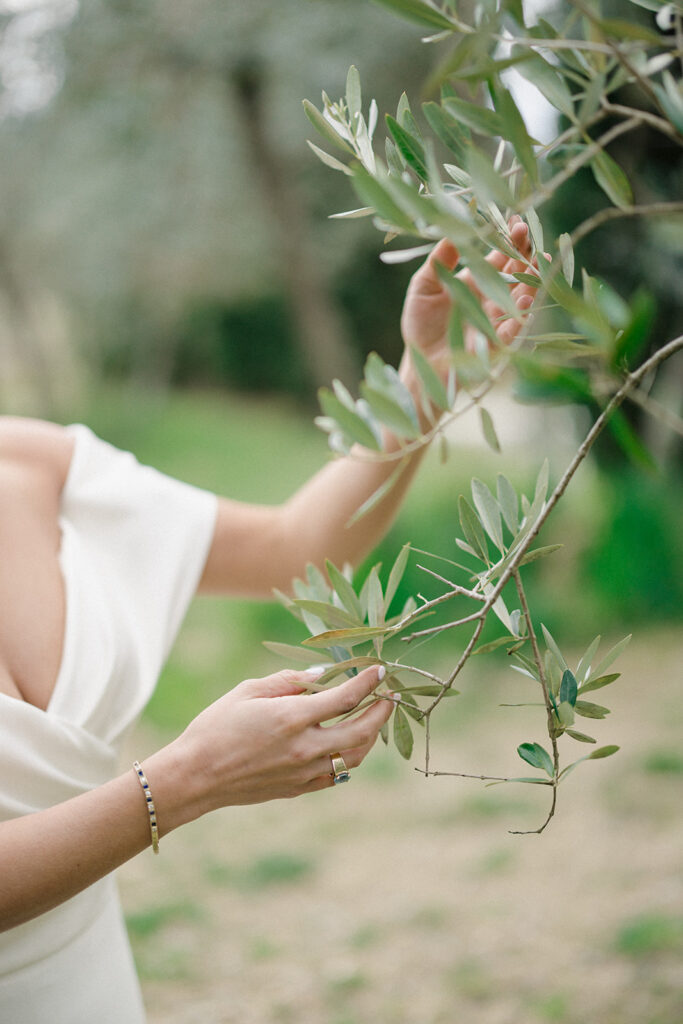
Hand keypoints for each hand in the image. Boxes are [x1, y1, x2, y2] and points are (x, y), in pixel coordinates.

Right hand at [173, 664, 391, 811]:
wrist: (195, 776)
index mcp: (292, 718)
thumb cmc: (215, 727)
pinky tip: (346, 745)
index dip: (368, 682)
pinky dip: (348, 758)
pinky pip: (335, 774)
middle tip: (388, 696)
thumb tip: (321, 675)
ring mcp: (303, 772)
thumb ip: (288, 680)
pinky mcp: (298, 788)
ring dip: (369, 737)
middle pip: (361, 731)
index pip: (345, 697)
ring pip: (353, 757)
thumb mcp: (248, 691)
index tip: (379, 670)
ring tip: (371, 719)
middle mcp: (304, 747)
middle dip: (381, 712)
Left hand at [399, 216, 537, 383]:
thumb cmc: (420, 324)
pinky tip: (526, 300)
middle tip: (527, 233)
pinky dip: (520, 315)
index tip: (514, 220)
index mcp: (476, 282)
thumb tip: (451, 229)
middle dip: (523, 253)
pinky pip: (512, 329)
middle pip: (514, 272)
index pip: (498, 257)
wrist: (419, 362)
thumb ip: (439, 261)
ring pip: (521, 297)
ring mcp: (495, 320)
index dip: (507, 240)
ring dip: (532, 280)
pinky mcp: (495, 344)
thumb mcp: (424, 286)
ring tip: (541, 260)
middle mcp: (491, 299)